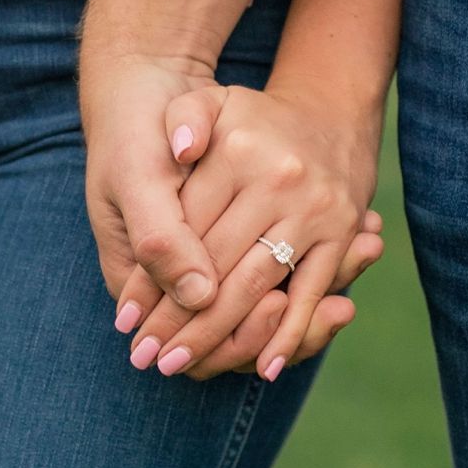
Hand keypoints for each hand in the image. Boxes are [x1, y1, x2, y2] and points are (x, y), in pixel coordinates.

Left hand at [121, 80, 385, 381]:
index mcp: (238, 151)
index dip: (151, 279)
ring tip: (179, 366)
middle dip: (176, 319)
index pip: (183, 229)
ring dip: (216, 335)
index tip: (126, 320)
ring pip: (256, 286)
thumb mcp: (211, 100)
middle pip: (215, 264)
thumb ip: (183, 118)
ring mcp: (314, 209)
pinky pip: (311, 292)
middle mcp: (279, 180)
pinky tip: (261, 368)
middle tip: (145, 359)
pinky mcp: (340, 233)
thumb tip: (178, 154)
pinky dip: (289, 334)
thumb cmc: (251, 118)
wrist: (330, 112)